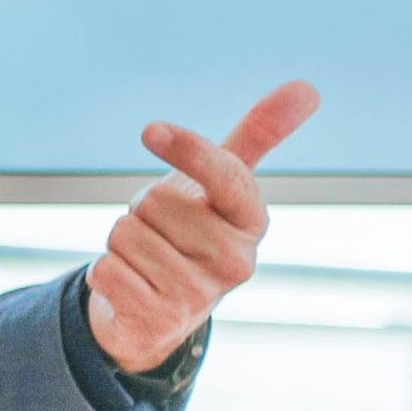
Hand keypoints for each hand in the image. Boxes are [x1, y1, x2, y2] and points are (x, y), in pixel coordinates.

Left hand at [82, 80, 319, 378]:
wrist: (160, 309)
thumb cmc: (191, 231)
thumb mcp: (221, 183)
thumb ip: (258, 134)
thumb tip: (308, 87)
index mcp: (253, 221)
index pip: (226, 174)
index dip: (186, 148)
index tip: (150, 130)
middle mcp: (236, 261)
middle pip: (154, 200)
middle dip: (143, 210)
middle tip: (162, 233)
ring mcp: (200, 296)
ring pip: (125, 234)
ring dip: (123, 243)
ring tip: (148, 261)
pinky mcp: (159, 323)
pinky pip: (104, 270)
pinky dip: (106, 273)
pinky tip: (132, 287)